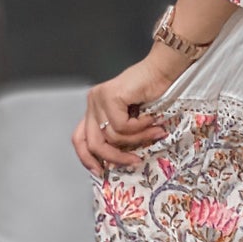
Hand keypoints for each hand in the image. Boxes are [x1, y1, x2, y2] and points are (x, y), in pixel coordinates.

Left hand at [71, 51, 178, 175]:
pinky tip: (151, 118)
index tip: (100, 171)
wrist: (163, 70)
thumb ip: (120, 135)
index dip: (86, 158)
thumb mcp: (131, 120)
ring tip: (154, 132)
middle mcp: (92, 103)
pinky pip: (122, 125)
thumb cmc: (151, 93)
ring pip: (112, 136)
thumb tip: (116, 162)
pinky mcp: (110, 96)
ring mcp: (99, 99)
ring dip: (138, 138)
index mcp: (94, 110)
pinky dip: (140, 127)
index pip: (79, 139)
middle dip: (115, 157)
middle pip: (93, 143)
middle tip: (134, 161)